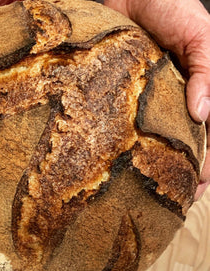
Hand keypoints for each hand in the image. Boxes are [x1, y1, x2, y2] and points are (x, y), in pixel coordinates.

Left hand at [104, 0, 209, 198]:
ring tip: (156, 193)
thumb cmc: (169, 7)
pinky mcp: (122, 95)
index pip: (207, 133)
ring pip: (156, 139)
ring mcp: (146, 100)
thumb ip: (208, 70)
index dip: (207, 162)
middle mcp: (172, 99)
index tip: (198, 186)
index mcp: (197, 89)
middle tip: (177, 198)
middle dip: (184, 172)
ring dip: (159, 166)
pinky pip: (127, 124)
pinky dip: (130, 144)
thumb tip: (203, 114)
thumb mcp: (200, 35)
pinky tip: (127, 163)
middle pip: (183, 143)